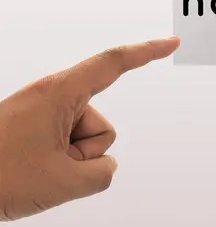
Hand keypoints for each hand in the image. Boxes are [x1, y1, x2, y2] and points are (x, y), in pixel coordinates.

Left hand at [0, 36, 179, 220]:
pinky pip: (70, 150)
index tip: (171, 43)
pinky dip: (59, 167)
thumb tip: (104, 166)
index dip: (148, 51)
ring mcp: (44, 116)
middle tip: (46, 169)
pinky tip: (33, 173)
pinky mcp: (37, 131)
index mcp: (60, 92)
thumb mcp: (62, 182)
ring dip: (69, 164)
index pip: (114, 63)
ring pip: (86, 144)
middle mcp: (54, 98)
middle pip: (102, 127)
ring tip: (34, 172)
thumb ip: (103, 174)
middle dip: (86, 155)